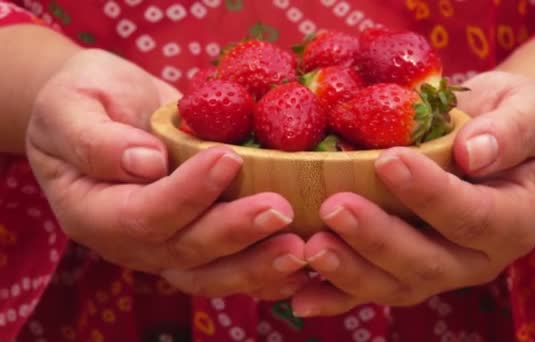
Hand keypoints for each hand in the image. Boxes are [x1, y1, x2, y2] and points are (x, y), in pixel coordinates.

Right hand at [26, 49, 307, 299]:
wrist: (105, 110)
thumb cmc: (83, 100)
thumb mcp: (70, 106)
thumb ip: (95, 139)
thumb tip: (147, 164)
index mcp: (94, 211)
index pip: (143, 214)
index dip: (187, 192)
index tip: (228, 158)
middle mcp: (132, 242)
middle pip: (185, 252)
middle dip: (235, 232)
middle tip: (280, 210)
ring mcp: (166, 248)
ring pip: (211, 274)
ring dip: (258, 266)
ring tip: (300, 250)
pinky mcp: (196, 242)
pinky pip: (228, 269)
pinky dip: (265, 274)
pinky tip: (301, 267)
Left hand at [291, 71, 534, 315]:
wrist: (485, 138)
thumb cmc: (508, 117)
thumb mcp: (527, 106)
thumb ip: (512, 128)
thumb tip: (474, 153)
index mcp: (512, 220)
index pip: (473, 216)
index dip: (431, 194)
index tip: (389, 161)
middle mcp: (475, 258)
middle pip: (428, 262)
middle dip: (378, 238)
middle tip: (334, 207)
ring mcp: (437, 271)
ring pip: (394, 285)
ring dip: (350, 271)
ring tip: (311, 247)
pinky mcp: (402, 272)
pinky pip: (368, 292)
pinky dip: (334, 296)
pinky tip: (300, 296)